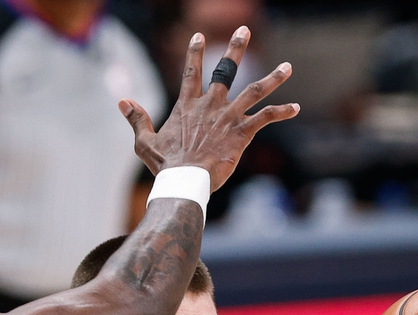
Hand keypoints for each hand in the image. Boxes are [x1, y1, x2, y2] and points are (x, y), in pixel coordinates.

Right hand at [119, 26, 299, 191]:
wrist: (184, 181)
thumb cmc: (164, 165)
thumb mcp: (145, 141)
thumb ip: (137, 118)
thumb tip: (122, 101)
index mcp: (187, 106)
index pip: (191, 71)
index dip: (195, 52)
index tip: (200, 35)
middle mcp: (210, 105)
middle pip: (225, 71)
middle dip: (235, 49)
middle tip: (244, 30)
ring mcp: (227, 118)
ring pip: (254, 90)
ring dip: (273, 78)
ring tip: (288, 66)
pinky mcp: (242, 133)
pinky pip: (265, 118)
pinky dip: (282, 112)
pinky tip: (296, 107)